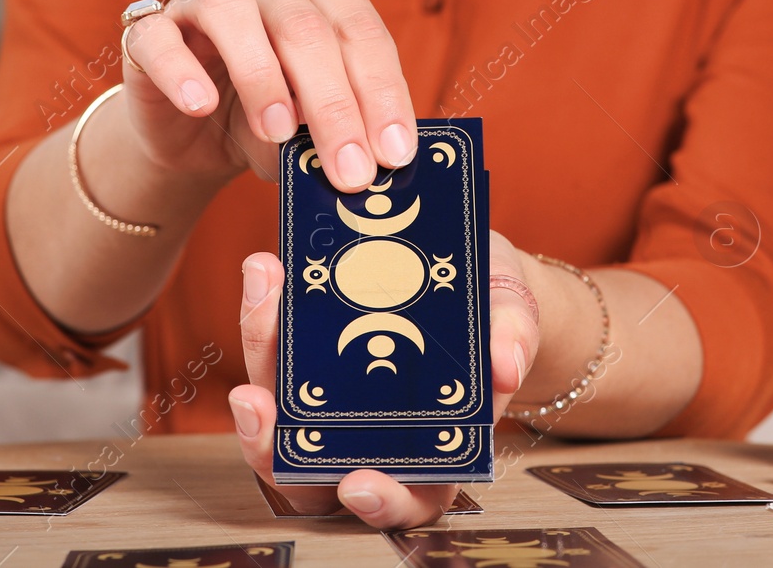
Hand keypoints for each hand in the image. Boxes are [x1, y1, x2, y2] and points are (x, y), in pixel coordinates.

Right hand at [119, 0, 416, 189]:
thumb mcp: (313, 127)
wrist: (192, 133)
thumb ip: (337, 132)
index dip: (382, 94)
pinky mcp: (149, 30)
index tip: (394, 154)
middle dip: (335, 105)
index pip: (361, 32)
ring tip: (281, 133)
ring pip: (233, 10)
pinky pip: (159, 38)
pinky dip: (181, 70)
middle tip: (350, 169)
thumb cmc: (268, 117)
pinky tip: (201, 106)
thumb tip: (366, 163)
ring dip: (262, 76)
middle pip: (306, 27)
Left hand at [229, 233, 540, 526]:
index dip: (381, 500)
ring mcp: (333, 402)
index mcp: (437, 448)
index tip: (357, 483)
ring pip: (279, 416)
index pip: (409, 496)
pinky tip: (266, 273)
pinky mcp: (307, 362)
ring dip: (258, 364)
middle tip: (256, 402)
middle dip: (273, 444)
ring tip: (261, 306)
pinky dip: (264, 320)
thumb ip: (516, 334)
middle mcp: (376, 436)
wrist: (477, 273)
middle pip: (315, 470)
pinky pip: (273, 357)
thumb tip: (504, 368)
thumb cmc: (496, 309)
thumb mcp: (516, 312)